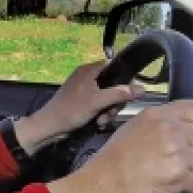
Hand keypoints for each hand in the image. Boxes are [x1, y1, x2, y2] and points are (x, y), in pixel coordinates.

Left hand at [14, 60, 144, 154]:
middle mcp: (88, 77)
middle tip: (111, 112)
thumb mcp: (98, 101)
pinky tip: (98, 123)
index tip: (128, 93)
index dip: (124, 78)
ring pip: (107, 97)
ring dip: (108, 110)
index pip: (114, 66)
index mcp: (89, 70)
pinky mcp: (83, 102)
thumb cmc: (72, 110)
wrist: (50, 127)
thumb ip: (121, 93)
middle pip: (113, 85)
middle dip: (114, 101)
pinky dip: (100, 114)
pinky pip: (99, 105)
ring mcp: (85, 90)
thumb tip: (143, 88)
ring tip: (102, 120)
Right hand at [48, 100, 192, 192]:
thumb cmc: (112, 159)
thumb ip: (160, 123)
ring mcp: (177, 154)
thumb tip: (182, 128)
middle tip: (187, 161)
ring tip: (177, 176)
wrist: (101, 186)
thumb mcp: (133, 127)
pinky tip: (176, 188)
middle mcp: (171, 130)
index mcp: (159, 115)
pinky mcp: (179, 177)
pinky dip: (189, 189)